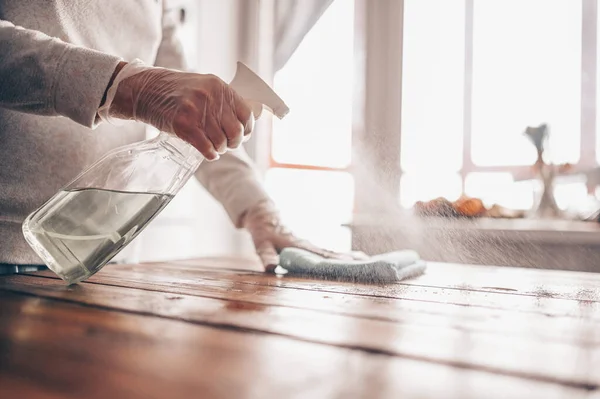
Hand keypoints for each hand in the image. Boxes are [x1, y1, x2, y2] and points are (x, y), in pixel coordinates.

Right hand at [104, 60, 253, 160]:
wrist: (144, 89)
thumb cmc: (175, 91)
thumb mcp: (203, 87)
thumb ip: (222, 100)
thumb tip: (242, 123)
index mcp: (220, 87)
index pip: (247, 114)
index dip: (247, 130)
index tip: (242, 136)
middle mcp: (211, 97)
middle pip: (236, 131)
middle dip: (233, 143)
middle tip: (225, 145)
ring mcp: (197, 111)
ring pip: (221, 142)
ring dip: (219, 149)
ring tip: (213, 148)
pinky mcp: (184, 125)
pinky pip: (207, 148)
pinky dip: (210, 154)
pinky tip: (208, 154)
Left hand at [242, 200, 368, 271]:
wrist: (264, 216)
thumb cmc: (263, 232)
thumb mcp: (261, 245)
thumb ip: (267, 256)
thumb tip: (271, 267)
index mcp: (301, 247)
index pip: (323, 257)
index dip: (338, 262)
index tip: (354, 265)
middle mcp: (310, 247)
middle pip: (333, 255)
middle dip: (351, 261)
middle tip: (371, 265)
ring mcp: (311, 247)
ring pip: (333, 254)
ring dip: (350, 258)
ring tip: (368, 262)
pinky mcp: (311, 248)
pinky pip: (329, 253)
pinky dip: (342, 257)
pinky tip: (353, 259)